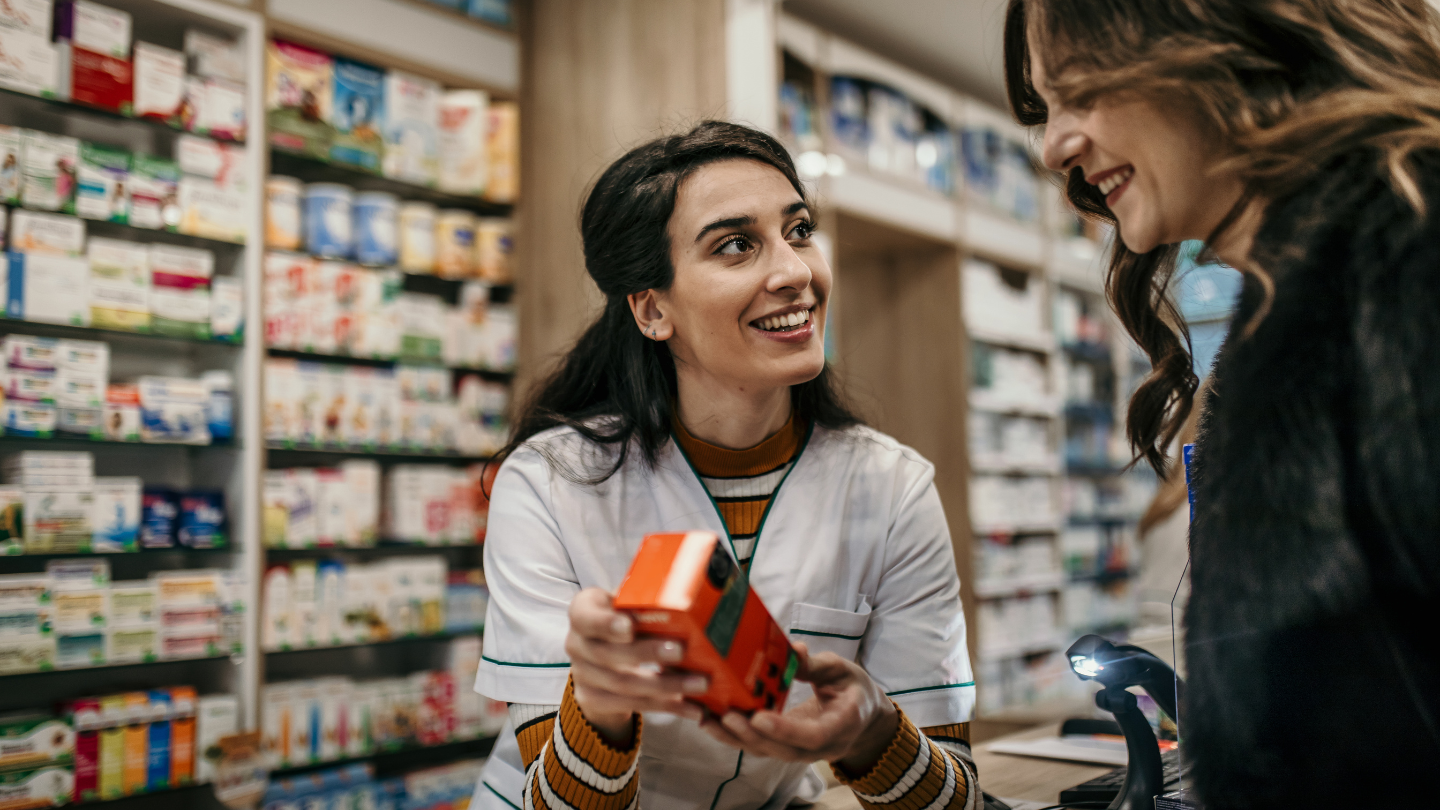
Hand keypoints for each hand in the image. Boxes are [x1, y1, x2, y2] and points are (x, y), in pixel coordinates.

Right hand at [566, 587, 706, 743]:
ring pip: (624, 684)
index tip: (630, 627)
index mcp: (583, 611)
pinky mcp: (594, 699)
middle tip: (680, 651)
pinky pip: (632, 706)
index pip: (585, 615)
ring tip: (698, 683)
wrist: (605, 657)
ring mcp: (582, 674)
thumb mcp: (629, 604)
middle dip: (647, 653)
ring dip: (665, 685)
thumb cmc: (627, 620)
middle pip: (609, 653)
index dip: (606, 623)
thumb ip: (648, 601)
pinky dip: (666, 706)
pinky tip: (692, 707)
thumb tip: (690, 600)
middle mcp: (576, 643)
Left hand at [697, 643, 898, 769]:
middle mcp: (821, 746)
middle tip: (726, 716)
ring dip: (736, 738)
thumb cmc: (852, 688)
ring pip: (767, 751)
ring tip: (709, 719)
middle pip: (783, 750)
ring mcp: (802, 751)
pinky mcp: (786, 747)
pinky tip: (713, 722)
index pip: (813, 734)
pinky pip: (761, 746)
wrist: (862, 716)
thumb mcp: (842, 669)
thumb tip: (793, 649)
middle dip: (752, 735)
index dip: (785, 730)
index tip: (760, 717)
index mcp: (842, 724)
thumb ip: (816, 664)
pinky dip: (736, 736)